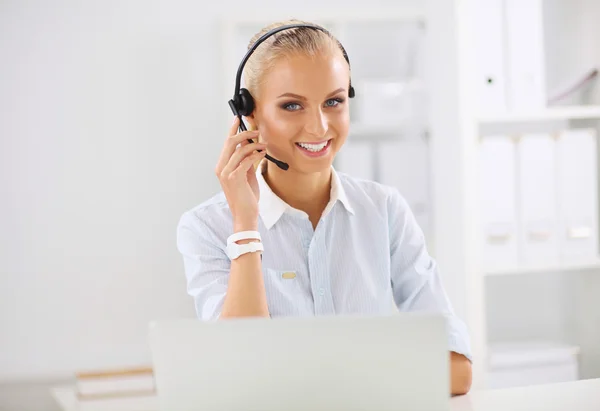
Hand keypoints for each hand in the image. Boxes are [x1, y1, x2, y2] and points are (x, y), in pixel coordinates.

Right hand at [215, 116, 266, 230]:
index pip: (226, 144)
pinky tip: (262, 153)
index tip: (238, 118)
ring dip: (253, 145)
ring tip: (263, 146)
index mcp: (222, 166)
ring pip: (239, 150)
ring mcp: (226, 173)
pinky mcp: (234, 178)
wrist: (245, 214)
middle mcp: (221, 168)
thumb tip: (251, 146)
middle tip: (256, 131)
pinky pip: (245, 160)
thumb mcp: (246, 175)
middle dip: (244, 133)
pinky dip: (255, 154)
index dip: (232, 129)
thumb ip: (246, 161)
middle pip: (230, 142)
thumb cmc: (246, 197)